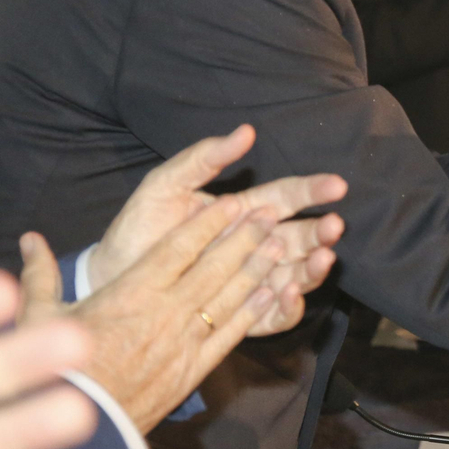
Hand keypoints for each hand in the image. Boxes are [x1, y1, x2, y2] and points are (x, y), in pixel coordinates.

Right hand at [19, 193, 333, 434]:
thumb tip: (30, 240)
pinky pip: (232, 335)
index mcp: (129, 296)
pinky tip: (274, 293)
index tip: (231, 203)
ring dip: (257, 269)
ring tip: (280, 245)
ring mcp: (184, 342)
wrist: (77, 432)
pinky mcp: (194, 370)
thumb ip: (40, 276)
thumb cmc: (57, 372)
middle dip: (244, 238)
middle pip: (213, 268)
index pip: (177, 250)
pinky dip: (255, 311)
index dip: (208, 224)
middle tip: (271, 214)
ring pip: (229, 297)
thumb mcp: (40, 319)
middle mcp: (164, 314)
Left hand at [87, 125, 345, 336]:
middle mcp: (255, 246)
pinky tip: (289, 294)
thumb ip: (204, 158)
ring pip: (296, 275)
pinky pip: (274, 317)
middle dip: (321, 231)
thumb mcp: (166, 185)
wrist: (111, 279)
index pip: (287, 197)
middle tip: (334, 226)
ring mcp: (251, 280)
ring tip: (322, 259)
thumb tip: (247, 131)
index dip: (313, 190)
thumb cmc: (140, 230)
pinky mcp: (241, 315)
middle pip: (299, 237)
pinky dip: (288, 307)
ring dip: (314, 267)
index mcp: (244, 212)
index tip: (337, 185)